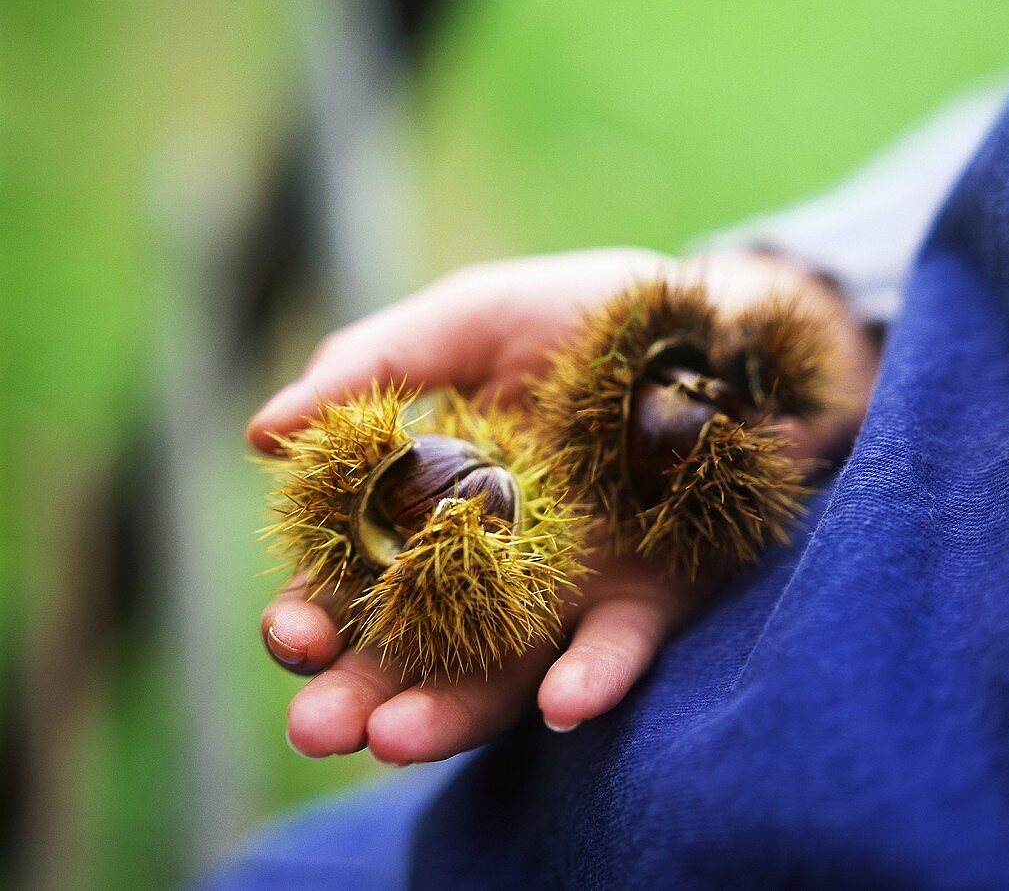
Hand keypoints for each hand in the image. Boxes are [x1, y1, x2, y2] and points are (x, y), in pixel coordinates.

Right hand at [248, 248, 877, 762]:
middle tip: (317, 723)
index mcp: (436, 501)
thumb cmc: (580, 313)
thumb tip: (258, 433)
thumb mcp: (470, 318)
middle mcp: (495, 562)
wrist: (707, 317)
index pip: (356, 575)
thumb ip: (372, 364)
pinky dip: (591, 677)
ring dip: (450, 713)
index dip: (315, 608)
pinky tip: (562, 702)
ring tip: (395, 737)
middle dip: (359, 689)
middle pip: (414, 646)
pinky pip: (621, 648)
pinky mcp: (653, 595)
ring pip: (500, 671)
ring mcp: (572, 587)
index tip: (289, 627)